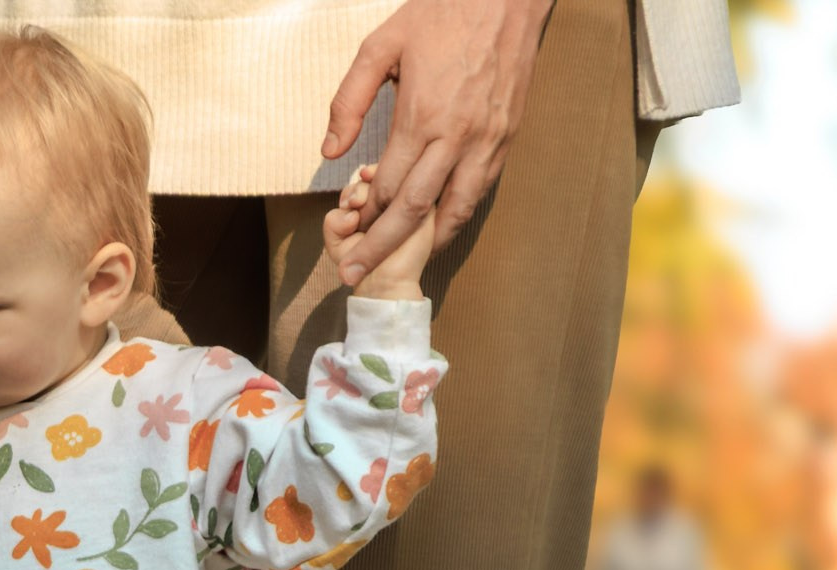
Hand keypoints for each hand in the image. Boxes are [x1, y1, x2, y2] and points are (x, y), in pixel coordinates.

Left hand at [323, 0, 553, 289]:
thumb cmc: (439, 14)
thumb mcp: (381, 46)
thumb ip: (349, 99)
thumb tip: (329, 151)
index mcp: (421, 116)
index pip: (386, 187)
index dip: (364, 219)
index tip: (344, 239)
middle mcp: (456, 136)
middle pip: (414, 209)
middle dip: (381, 248)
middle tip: (355, 277)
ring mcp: (486, 139)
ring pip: (454, 208)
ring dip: (425, 242)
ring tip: (399, 265)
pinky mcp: (507, 136)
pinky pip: (481, 189)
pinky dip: (458, 216)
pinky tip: (439, 230)